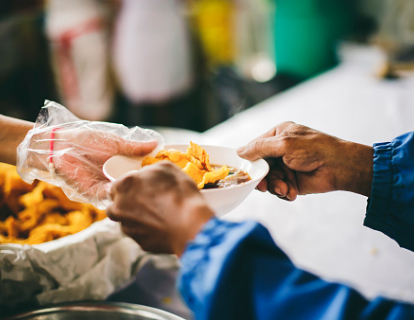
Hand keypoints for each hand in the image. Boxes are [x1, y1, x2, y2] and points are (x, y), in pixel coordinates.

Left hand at [51, 128, 156, 201]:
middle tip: (162, 188)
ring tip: (150, 194)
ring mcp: (107, 187)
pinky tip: (131, 195)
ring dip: (134, 194)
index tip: (167, 175)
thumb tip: (157, 144)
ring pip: (125, 194)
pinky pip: (111, 198)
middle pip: (135, 186)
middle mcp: (116, 178)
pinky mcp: (96, 194)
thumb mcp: (116, 143)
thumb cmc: (87, 141)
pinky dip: (120, 197)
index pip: (141, 173)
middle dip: (146, 187)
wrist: (61, 147)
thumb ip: (136, 147)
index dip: (152, 174)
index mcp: (122, 166)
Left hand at [106, 162, 213, 255]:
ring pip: (127, 221)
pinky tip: (163, 225)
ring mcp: (128, 228)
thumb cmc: (180, 193)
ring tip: (158, 214)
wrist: (191, 225)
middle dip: (127, 203)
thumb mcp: (166, 168)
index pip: (116, 185)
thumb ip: (149, 169)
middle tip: (147, 201)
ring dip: (137, 217)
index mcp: (123, 186)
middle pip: (116, 205)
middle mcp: (119, 208)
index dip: (129, 186)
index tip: (141, 187)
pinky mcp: (139, 242)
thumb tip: (146, 174)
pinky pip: (141, 234)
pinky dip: (148, 230)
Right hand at [237, 122, 373, 199]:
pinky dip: (283, 192)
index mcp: (278, 135)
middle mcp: (280, 150)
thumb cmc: (314, 148)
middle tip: (263, 187)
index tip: (245, 172)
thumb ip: (260, 148)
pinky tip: (291, 192)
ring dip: (274, 186)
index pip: (255, 147)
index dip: (249, 160)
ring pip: (269, 180)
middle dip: (262, 178)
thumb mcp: (284, 144)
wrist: (340, 167)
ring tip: (284, 189)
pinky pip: (279, 189)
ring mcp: (286, 166)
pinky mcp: (292, 181)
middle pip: (260, 167)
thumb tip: (239, 152)